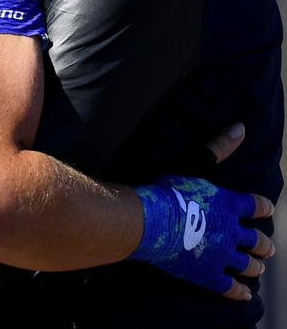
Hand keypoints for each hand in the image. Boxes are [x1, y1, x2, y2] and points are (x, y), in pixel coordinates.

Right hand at [131, 123, 275, 302]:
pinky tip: (245, 293)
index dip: (262, 207)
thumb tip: (241, 127)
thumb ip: (219, 147)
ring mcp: (222, 255)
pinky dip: (240, 290)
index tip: (266, 209)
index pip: (255, 205)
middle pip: (256, 239)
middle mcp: (232, 231)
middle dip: (263, 243)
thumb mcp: (196, 165)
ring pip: (247, 264)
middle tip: (268, 247)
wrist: (151, 221)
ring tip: (258, 266)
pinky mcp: (209, 275)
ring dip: (255, 265)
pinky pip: (230, 287)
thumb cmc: (170, 191)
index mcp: (230, 204)